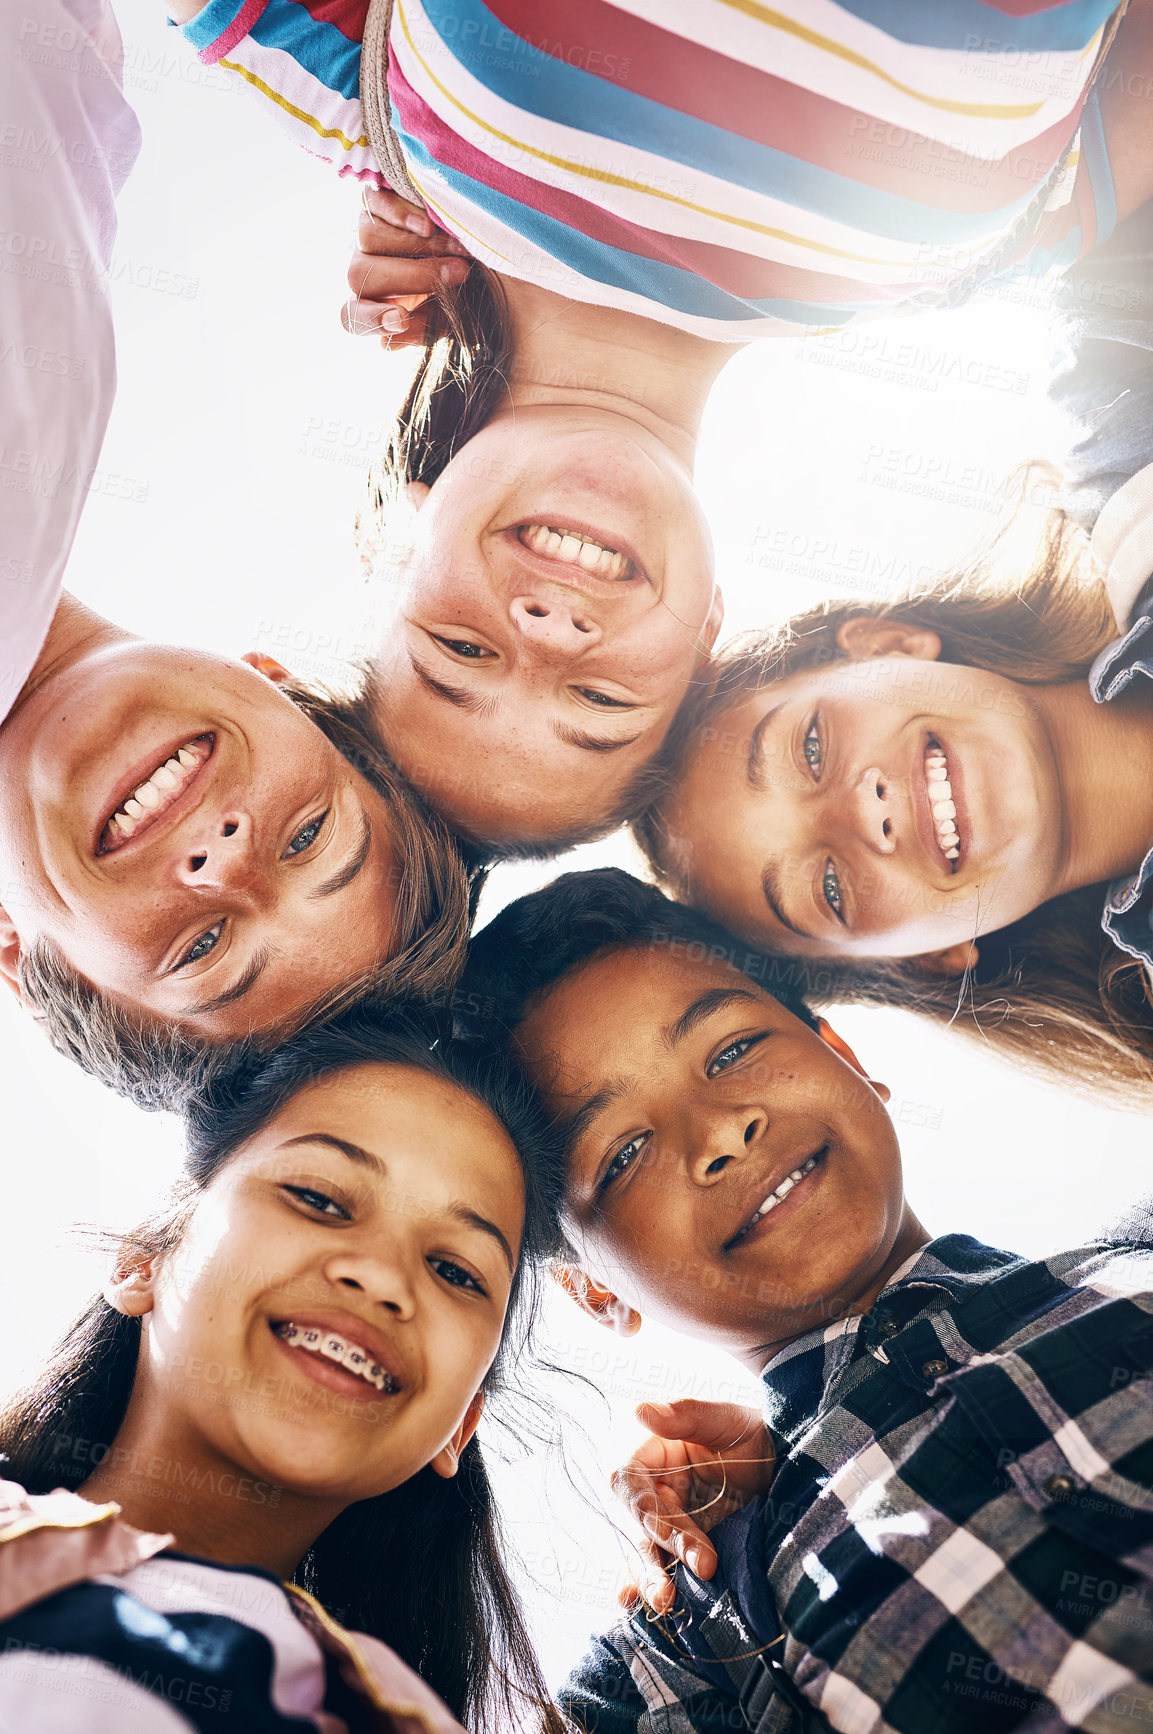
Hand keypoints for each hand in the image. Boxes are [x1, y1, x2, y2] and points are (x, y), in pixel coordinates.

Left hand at [343, 188, 473, 347]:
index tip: (400, 320)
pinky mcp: (374, 200)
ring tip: (460, 249)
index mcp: (375, 303)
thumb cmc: (462, 286)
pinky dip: (402, 216)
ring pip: (370, 240)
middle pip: (361, 276)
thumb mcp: (449, 315)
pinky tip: (428, 226)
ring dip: (419, 247)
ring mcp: (366, 231)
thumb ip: (423, 329)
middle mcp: (364, 268)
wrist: (478, 242)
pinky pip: (377, 206)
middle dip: (414, 277)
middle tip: (460, 274)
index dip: (370, 319)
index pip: (351, 317)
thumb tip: (387, 343)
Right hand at [612, 1400, 775, 1614]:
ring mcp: (667, 1523)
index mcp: (651, 1455)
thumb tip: (640, 1410)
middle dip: (650, 1560)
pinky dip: (649, 1587)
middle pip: (636, 1527)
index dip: (650, 1516)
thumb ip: (686, 1415)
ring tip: (665, 1605)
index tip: (683, 1540)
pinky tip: (639, 1607)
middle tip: (669, 1592)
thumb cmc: (753, 1433)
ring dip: (649, 1580)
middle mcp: (652, 1491)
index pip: (631, 1485)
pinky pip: (660, 1568)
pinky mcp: (682, 1550)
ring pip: (643, 1553)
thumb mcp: (728, 1419)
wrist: (789, 1467)